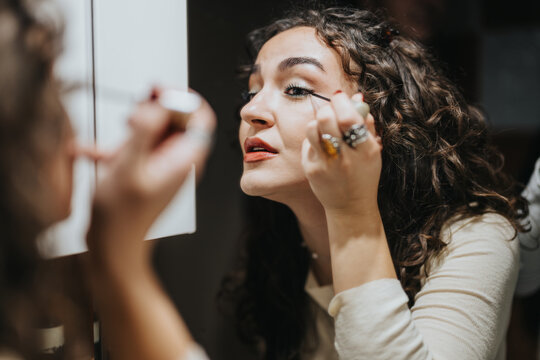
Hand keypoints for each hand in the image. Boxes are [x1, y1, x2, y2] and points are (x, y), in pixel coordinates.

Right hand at [87, 88, 215, 271]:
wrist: (112, 250)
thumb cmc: (120, 218)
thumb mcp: (128, 168)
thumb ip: (144, 132)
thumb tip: (159, 103)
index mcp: (183, 159)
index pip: (200, 118)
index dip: (182, 99)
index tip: (158, 91)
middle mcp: (176, 161)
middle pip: (177, 121)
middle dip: (156, 108)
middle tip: (137, 106)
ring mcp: (160, 166)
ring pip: (156, 132)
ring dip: (136, 126)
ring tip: (119, 130)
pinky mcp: (144, 172)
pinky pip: (136, 148)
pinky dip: (117, 146)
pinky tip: (90, 151)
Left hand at [302, 92, 381, 214]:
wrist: (350, 206)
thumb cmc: (363, 174)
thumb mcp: (373, 150)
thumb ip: (367, 123)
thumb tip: (356, 97)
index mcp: (366, 151)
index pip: (349, 118)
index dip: (342, 102)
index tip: (340, 98)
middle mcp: (345, 158)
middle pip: (326, 118)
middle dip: (328, 107)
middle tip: (331, 109)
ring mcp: (325, 164)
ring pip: (312, 128)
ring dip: (318, 121)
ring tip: (325, 126)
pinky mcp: (311, 169)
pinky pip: (307, 142)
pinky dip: (314, 137)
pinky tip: (322, 144)